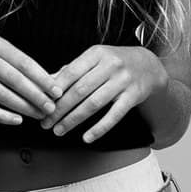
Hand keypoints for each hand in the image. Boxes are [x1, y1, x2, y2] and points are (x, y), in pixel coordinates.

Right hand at [0, 36, 63, 125]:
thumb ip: (14, 62)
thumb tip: (45, 79)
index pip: (24, 62)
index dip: (43, 78)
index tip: (56, 90)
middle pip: (15, 79)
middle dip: (36, 95)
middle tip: (50, 106)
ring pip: (2, 94)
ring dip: (23, 107)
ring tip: (37, 114)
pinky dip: (3, 115)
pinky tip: (16, 119)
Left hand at [40, 45, 167, 142]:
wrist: (148, 65)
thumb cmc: (114, 62)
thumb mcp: (94, 59)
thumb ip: (72, 70)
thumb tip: (46, 83)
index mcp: (96, 54)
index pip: (71, 72)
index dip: (55, 89)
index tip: (42, 103)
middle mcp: (110, 66)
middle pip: (80, 90)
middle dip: (60, 109)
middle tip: (45, 122)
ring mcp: (123, 81)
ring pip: (94, 104)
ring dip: (74, 119)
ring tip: (59, 130)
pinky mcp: (133, 96)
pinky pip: (114, 115)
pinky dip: (99, 128)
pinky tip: (87, 137)